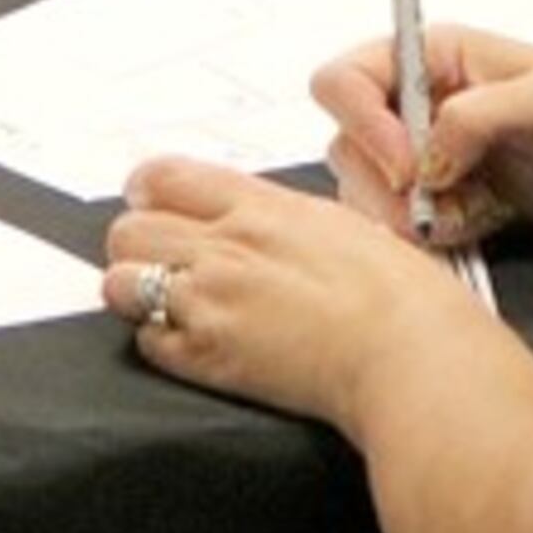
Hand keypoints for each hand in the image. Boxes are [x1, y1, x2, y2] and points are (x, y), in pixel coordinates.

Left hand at [103, 155, 466, 424]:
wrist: (412, 355)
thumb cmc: (403, 296)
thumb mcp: (341, 225)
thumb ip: (285, 219)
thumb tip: (261, 220)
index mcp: (260, 205)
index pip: (161, 176)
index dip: (148, 194)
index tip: (154, 207)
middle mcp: (225, 246)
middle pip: (128, 228)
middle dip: (138, 247)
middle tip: (162, 263)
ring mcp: (211, 300)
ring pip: (120, 282)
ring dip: (137, 294)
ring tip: (169, 307)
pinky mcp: (210, 356)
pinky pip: (147, 342)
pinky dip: (161, 344)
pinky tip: (193, 346)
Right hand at [310, 26, 532, 244]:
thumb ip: (480, 118)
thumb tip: (425, 156)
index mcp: (429, 57)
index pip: (345, 80)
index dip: (362, 125)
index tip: (408, 167)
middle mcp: (418, 102)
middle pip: (347, 144)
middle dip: (382, 184)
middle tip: (430, 210)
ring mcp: (432, 154)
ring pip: (371, 191)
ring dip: (405, 216)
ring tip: (464, 217)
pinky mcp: (453, 197)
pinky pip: (411, 226)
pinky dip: (435, 236)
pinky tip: (481, 224)